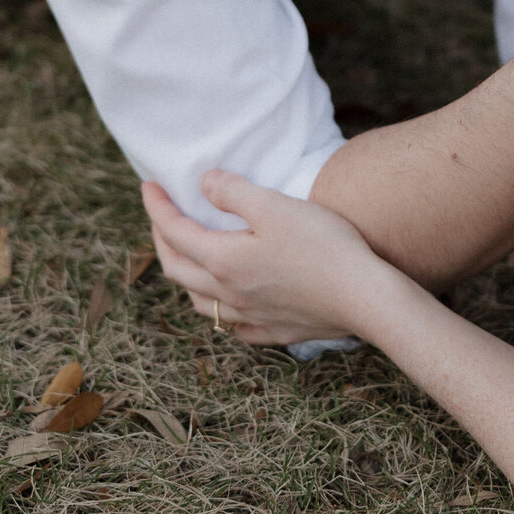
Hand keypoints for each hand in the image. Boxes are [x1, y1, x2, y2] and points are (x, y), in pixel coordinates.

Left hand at [142, 170, 382, 344]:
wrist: (364, 296)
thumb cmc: (323, 245)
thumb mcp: (275, 206)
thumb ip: (234, 192)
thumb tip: (204, 183)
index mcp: (223, 260)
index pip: (175, 232)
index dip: (157, 207)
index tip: (148, 185)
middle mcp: (229, 293)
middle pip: (178, 269)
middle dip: (163, 239)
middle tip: (162, 216)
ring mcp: (252, 316)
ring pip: (201, 303)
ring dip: (186, 277)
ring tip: (189, 258)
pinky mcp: (276, 330)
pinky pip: (235, 326)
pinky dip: (222, 311)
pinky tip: (232, 305)